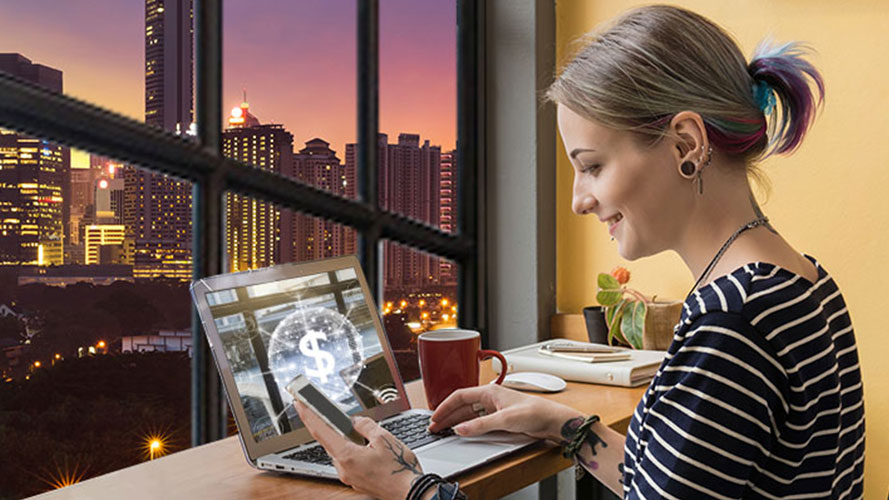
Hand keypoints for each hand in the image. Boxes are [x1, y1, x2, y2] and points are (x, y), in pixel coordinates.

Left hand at [294, 400, 421, 499]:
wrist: (410, 492)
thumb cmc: (399, 469)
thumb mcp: (384, 438)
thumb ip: (365, 425)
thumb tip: (355, 421)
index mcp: (346, 456)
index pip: (321, 431)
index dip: (308, 415)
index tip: (299, 403)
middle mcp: (343, 469)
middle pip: (330, 441)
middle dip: (330, 425)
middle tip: (326, 410)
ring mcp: (350, 477)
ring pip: (341, 452)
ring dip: (345, 439)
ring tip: (355, 429)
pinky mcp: (357, 481)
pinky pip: (349, 461)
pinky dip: (352, 450)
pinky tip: (364, 446)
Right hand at [428, 384, 582, 441]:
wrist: (551, 420)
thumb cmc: (534, 412)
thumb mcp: (505, 420)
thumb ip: (481, 425)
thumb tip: (461, 429)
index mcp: (489, 391)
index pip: (459, 396)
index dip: (445, 406)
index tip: (435, 417)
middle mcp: (490, 397)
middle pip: (462, 405)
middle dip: (447, 415)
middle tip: (435, 427)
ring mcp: (494, 408)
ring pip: (468, 413)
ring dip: (455, 421)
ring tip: (443, 430)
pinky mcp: (499, 417)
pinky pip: (476, 420)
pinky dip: (466, 425)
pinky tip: (461, 431)